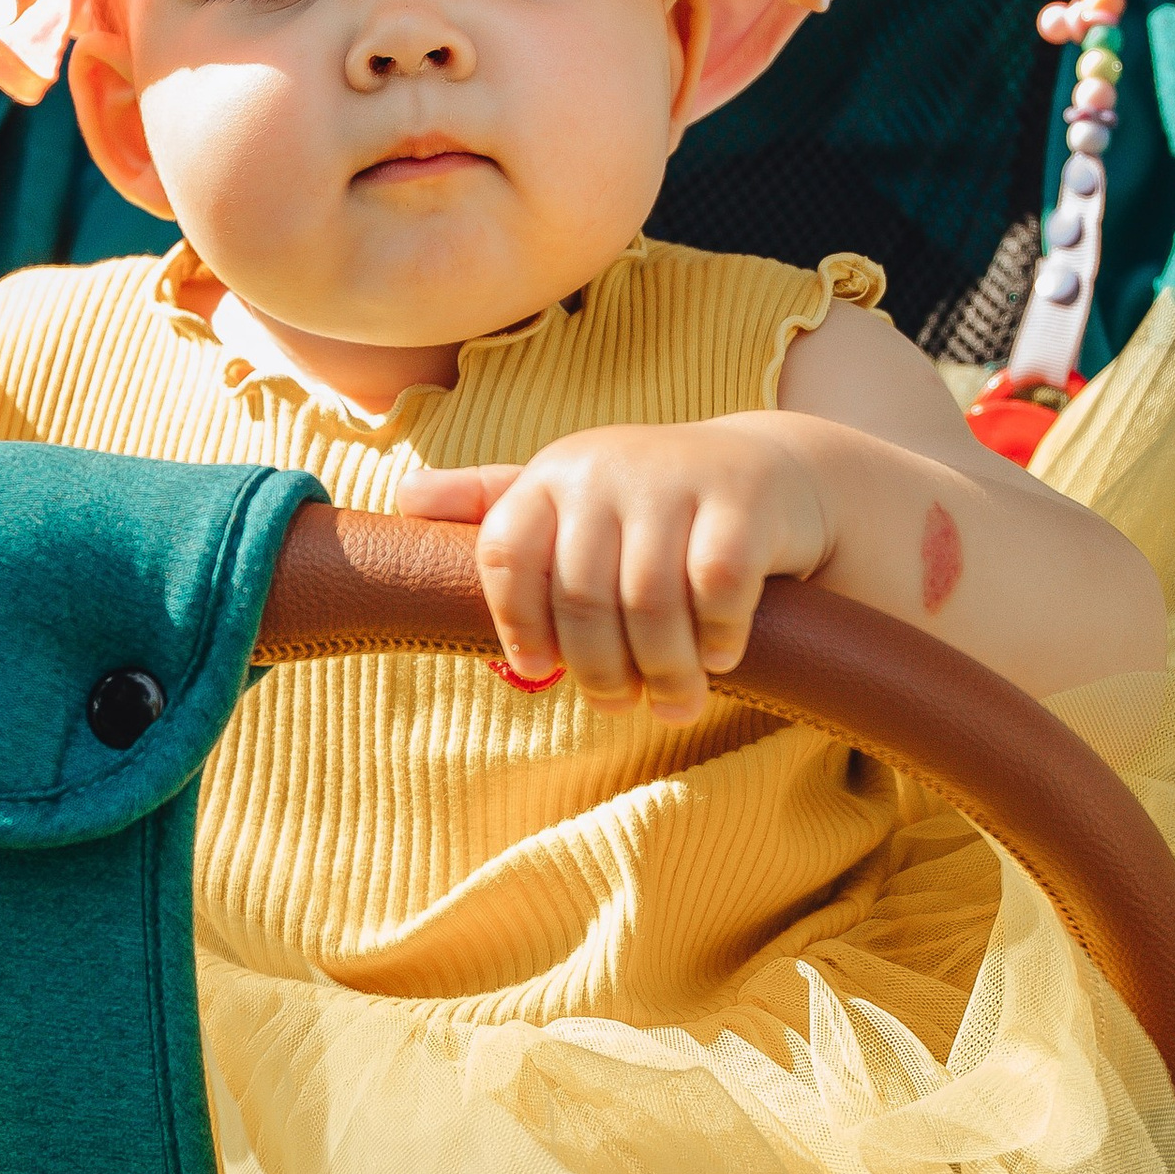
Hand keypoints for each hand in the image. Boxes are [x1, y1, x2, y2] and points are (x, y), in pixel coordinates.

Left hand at [398, 418, 830, 724]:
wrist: (770, 474)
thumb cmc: (651, 507)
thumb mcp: (571, 499)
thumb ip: (494, 506)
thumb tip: (404, 498)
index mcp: (551, 476)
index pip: (506, 556)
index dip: (517, 624)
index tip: (539, 671)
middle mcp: (605, 467)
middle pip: (583, 596)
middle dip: (602, 669)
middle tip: (621, 706)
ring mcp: (676, 478)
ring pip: (651, 601)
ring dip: (665, 670)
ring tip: (676, 703)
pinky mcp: (743, 498)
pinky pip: (717, 589)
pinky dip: (718, 637)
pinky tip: (722, 655)